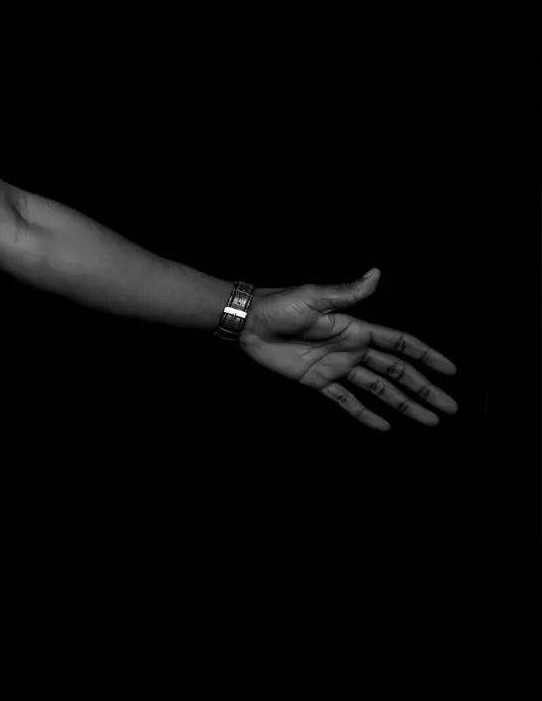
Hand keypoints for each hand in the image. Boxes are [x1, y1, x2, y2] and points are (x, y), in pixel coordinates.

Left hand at [238, 268, 458, 430]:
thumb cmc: (281, 304)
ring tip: (429, 420)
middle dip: (424, 388)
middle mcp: (352, 349)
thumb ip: (348, 293)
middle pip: (397, 372)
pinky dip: (364, 414)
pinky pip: (345, 400)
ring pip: (378, 390)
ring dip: (403, 405)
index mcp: (357, 329)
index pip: (400, 344)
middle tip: (449, 406)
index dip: (426, 356)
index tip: (450, 370)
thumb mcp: (316, 296)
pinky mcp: (318, 381)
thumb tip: (376, 273)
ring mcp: (337, 367)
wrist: (249, 322)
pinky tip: (384, 427)